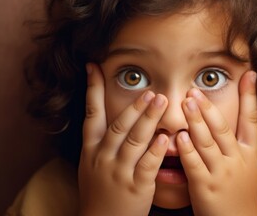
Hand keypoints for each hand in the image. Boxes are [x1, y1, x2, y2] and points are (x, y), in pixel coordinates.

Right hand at [78, 63, 168, 215]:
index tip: (94, 67)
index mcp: (91, 150)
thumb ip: (102, 140)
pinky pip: (147, 165)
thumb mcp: (92, 164)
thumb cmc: (100, 189)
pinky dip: (156, 150)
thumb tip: (114, 114)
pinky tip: (166, 138)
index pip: (91, 114)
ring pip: (134, 141)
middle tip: (150, 90)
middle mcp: (102, 157)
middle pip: (119, 126)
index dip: (93, 89)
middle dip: (134, 106)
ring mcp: (118, 172)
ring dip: (148, 119)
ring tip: (161, 101)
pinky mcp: (135, 186)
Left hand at [177, 71, 256, 215]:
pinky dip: (187, 149)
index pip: (251, 120)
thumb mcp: (249, 165)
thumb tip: (231, 116)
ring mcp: (222, 173)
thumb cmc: (241, 190)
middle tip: (195, 90)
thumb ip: (239, 142)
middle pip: (223, 128)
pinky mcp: (205, 186)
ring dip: (196, 121)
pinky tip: (180, 136)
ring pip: (208, 142)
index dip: (250, 97)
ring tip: (186, 102)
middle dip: (209, 108)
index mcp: (250, 153)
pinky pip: (194, 164)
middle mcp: (237, 160)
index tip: (249, 74)